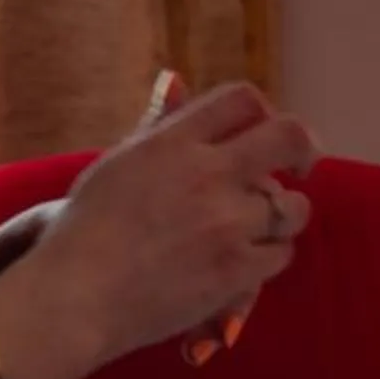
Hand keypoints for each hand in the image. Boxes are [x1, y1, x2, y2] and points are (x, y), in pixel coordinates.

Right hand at [0, 80, 317, 378]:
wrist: (76, 297)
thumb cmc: (84, 230)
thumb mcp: (119, 162)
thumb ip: (159, 124)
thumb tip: (175, 81)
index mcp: (174, 142)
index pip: (241, 98)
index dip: (262, 110)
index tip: (263, 130)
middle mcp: (208, 174)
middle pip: (288, 138)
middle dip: (303, 149)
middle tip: (300, 166)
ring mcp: (227, 224)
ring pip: (292, 206)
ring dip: (284, 213)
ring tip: (264, 225)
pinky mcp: (236, 272)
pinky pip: (282, 255)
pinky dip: (269, 256)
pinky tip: (247, 261)